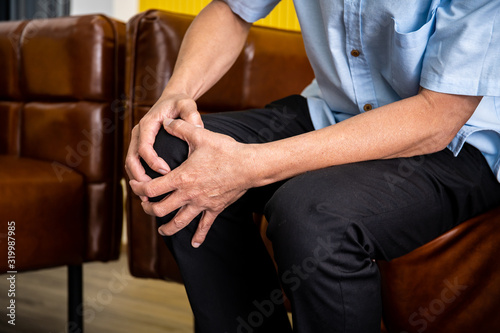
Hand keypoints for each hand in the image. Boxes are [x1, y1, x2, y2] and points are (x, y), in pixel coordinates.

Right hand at [125, 93, 203, 184]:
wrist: (172, 100)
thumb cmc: (180, 103)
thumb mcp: (187, 104)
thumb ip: (191, 114)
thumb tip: (197, 128)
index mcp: (148, 124)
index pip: (144, 146)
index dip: (153, 161)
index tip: (167, 171)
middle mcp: (139, 132)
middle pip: (132, 158)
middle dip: (140, 176)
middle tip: (154, 190)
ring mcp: (137, 140)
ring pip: (130, 164)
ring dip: (137, 180)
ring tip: (149, 196)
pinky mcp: (140, 146)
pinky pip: (135, 164)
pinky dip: (139, 177)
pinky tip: (151, 189)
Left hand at [129, 118, 256, 247]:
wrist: (249, 166)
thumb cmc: (225, 150)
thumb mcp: (200, 136)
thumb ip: (180, 128)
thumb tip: (165, 121)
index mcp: (181, 178)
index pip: (151, 189)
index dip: (139, 189)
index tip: (135, 186)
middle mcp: (188, 194)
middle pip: (160, 209)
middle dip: (148, 209)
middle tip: (145, 206)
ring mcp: (202, 204)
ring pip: (179, 223)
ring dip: (167, 228)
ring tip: (161, 230)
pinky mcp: (215, 209)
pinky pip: (205, 226)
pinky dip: (199, 236)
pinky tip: (195, 244)